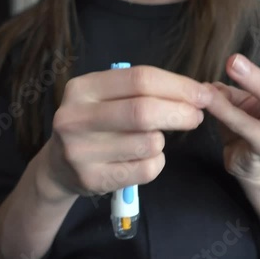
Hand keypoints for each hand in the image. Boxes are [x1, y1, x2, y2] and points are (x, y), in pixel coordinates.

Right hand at [42, 66, 212, 197]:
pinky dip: (157, 162)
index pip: (140, 79)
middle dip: (181, 113)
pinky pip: (146, 169)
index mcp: (82, 88)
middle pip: (145, 111)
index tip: (201, 95)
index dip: (178, 86)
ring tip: (153, 140)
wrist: (58, 166)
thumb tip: (195, 93)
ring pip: (149, 143)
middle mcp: (75, 118)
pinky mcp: (92, 180)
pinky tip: (144, 159)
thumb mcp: (103, 98)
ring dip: (163, 141)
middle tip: (197, 117)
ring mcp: (80, 151)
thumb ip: (140, 91)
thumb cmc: (93, 125)